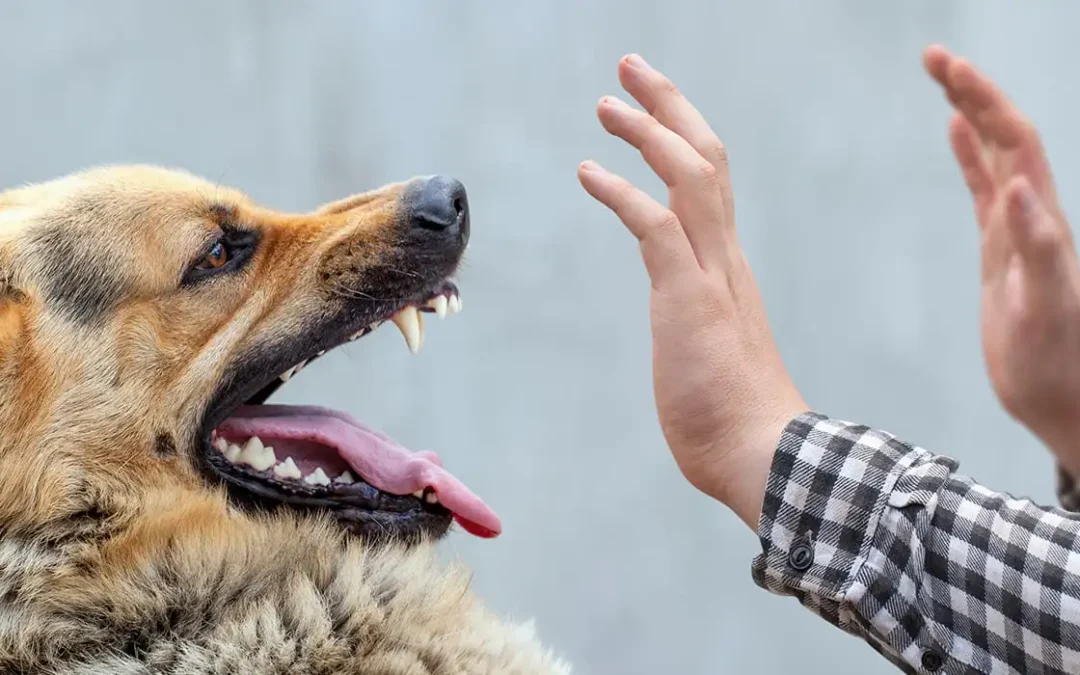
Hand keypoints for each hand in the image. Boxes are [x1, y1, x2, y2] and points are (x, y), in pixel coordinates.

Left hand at [577, 55, 805, 526]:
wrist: (762, 455)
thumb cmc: (734, 417)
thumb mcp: (711, 352)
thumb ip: (699, 324)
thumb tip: (689, 331)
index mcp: (728, 267)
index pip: (711, 182)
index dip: (682, 136)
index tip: (652, 109)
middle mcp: (725, 258)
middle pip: (706, 157)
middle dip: (669, 106)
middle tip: (631, 69)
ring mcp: (711, 275)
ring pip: (689, 176)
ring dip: (648, 131)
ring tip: (607, 103)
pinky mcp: (688, 298)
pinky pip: (655, 226)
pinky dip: (622, 192)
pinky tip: (588, 171)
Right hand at [924, 46, 1079, 472]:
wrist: (1063, 399)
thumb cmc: (1055, 363)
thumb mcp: (1045, 308)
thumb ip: (1038, 246)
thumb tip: (1017, 185)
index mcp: (1042, 221)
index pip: (1014, 142)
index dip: (984, 100)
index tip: (948, 69)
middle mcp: (1033, 215)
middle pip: (1004, 134)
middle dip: (972, 90)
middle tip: (932, 57)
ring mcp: (1017, 230)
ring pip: (994, 154)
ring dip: (970, 112)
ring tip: (942, 77)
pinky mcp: (1001, 250)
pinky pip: (983, 188)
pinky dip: (968, 155)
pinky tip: (954, 134)